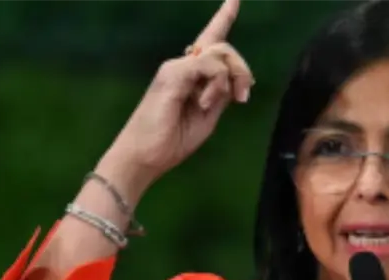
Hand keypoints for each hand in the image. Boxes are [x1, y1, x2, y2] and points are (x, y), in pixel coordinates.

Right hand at [98, 0, 252, 201]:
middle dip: (242, 69)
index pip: (209, 40)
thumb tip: (234, 81)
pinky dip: (215, 85)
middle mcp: (182, 65)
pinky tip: (204, 103)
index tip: (235, 0)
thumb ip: (219, 96)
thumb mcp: (207, 118)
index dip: (223, 18)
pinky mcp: (173, 74)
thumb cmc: (172, 140)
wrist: (145, 156)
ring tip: (224, 103)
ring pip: (219, 53)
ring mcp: (176, 68)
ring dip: (232, 77)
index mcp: (191, 75)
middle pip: (223, 47)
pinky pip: (208, 65)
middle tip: (243, 98)